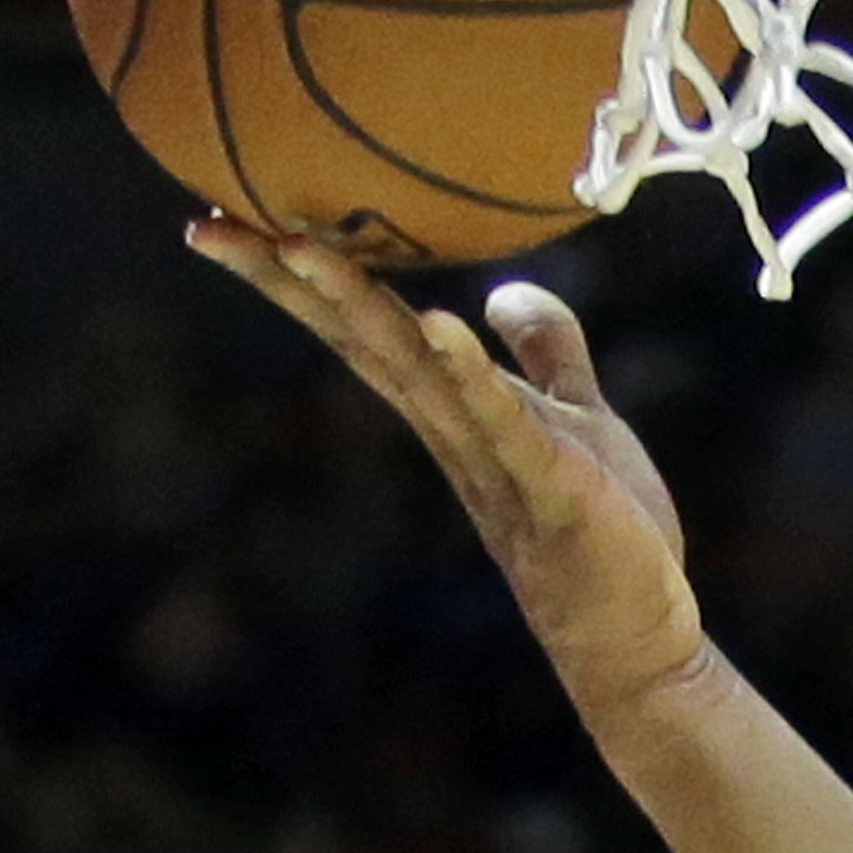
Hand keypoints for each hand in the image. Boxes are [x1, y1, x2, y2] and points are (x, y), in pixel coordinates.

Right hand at [185, 229, 704, 726]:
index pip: (363, 328)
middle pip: (360, 340)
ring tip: (302, 247)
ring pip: (411, 371)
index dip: (300, 275)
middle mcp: (452, 430)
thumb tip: (502, 291)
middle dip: (290, 283)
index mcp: (451, 408)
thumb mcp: (573, 420)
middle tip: (215, 223)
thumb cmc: (603, 531)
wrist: (637, 635)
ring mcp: (493, 460)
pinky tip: (441, 324)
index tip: (231, 217)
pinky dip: (472, 374)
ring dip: (360, 307)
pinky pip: (502, 424)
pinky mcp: (550, 487)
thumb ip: (546, 352)